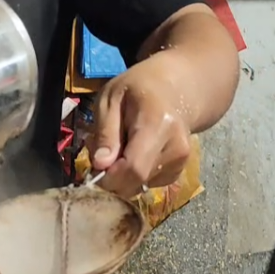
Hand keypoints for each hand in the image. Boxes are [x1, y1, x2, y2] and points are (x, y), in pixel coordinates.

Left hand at [90, 61, 191, 199]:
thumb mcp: (110, 99)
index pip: (135, 167)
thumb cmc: (137, 88)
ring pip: (140, 184)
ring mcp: (180, 161)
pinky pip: (147, 183)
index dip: (110, 177)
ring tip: (118, 147)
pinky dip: (133, 175)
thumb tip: (100, 165)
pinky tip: (132, 152)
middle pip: (138, 180)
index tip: (93, 166)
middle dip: (112, 176)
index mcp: (158, 123)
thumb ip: (105, 132)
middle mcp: (176, 146)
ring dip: (121, 175)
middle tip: (101, 153)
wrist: (174, 91)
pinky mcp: (178, 171)